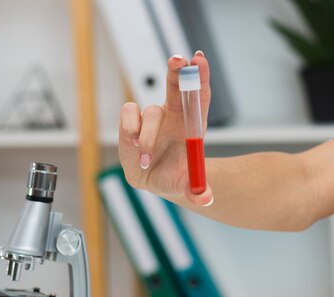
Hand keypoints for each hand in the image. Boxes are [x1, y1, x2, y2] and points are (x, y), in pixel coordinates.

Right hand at [118, 52, 213, 205]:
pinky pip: (128, 115)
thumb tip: (205, 198)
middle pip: (176, 84)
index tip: (199, 60)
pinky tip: (134, 147)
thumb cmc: (179, 176)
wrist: (161, 181)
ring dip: (149, 134)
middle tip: (177, 60)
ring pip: (150, 113)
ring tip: (147, 158)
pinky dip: (130, 129)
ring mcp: (151, 118)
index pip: (198, 95)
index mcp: (191, 123)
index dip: (200, 76)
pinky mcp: (130, 126)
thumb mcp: (190, 185)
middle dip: (177, 70)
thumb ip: (197, 191)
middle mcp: (172, 115)